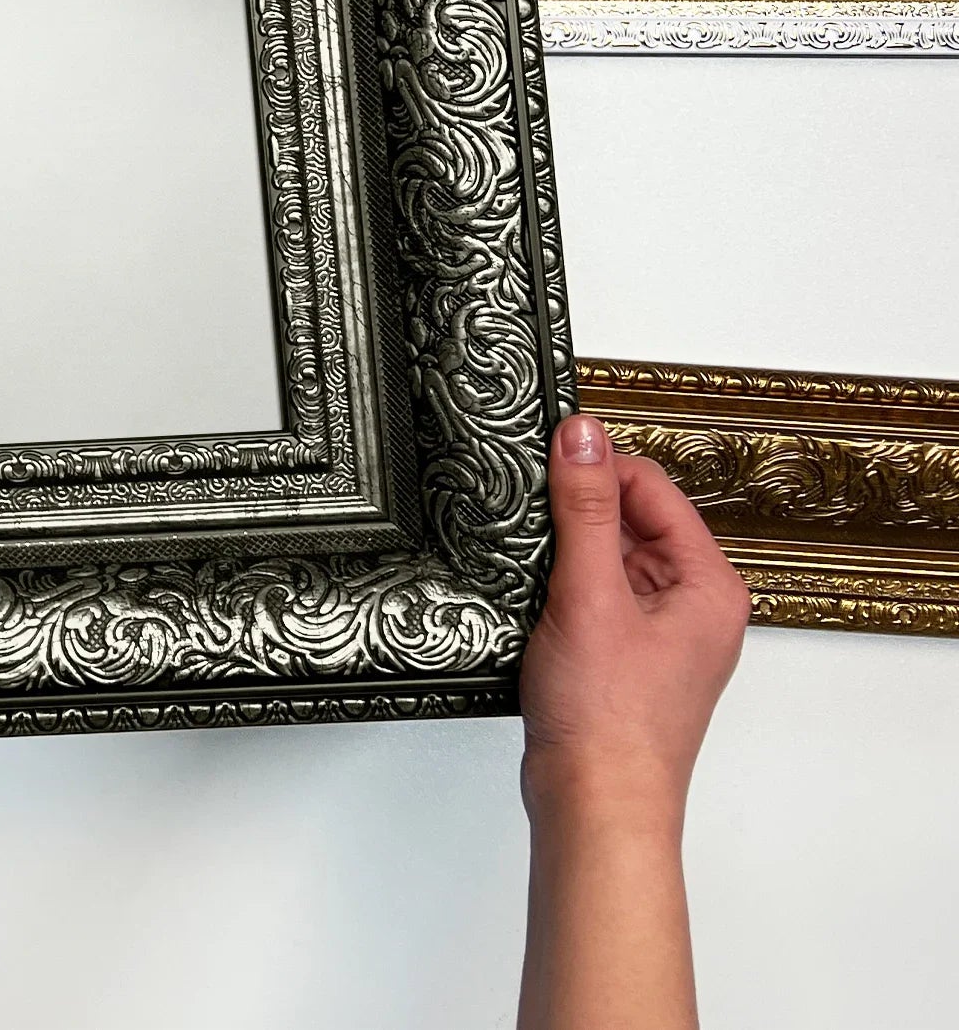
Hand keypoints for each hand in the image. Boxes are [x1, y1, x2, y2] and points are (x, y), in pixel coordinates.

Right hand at [515, 411, 748, 1029]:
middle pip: (631, 520)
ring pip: (609, 559)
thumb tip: (582, 434)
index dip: (596, 468)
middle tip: (530, 521)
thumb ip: (585, 507)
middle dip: (578, 515)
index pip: (652, 487)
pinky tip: (534, 606)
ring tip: (534, 575)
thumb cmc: (608, 720)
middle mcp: (696, 606)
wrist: (596, 805)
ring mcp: (662, 635)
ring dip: (567, 555)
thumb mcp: (589, 593)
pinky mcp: (627, 657)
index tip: (544, 457)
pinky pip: (595, 596)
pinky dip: (562, 590)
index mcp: (709, 585)